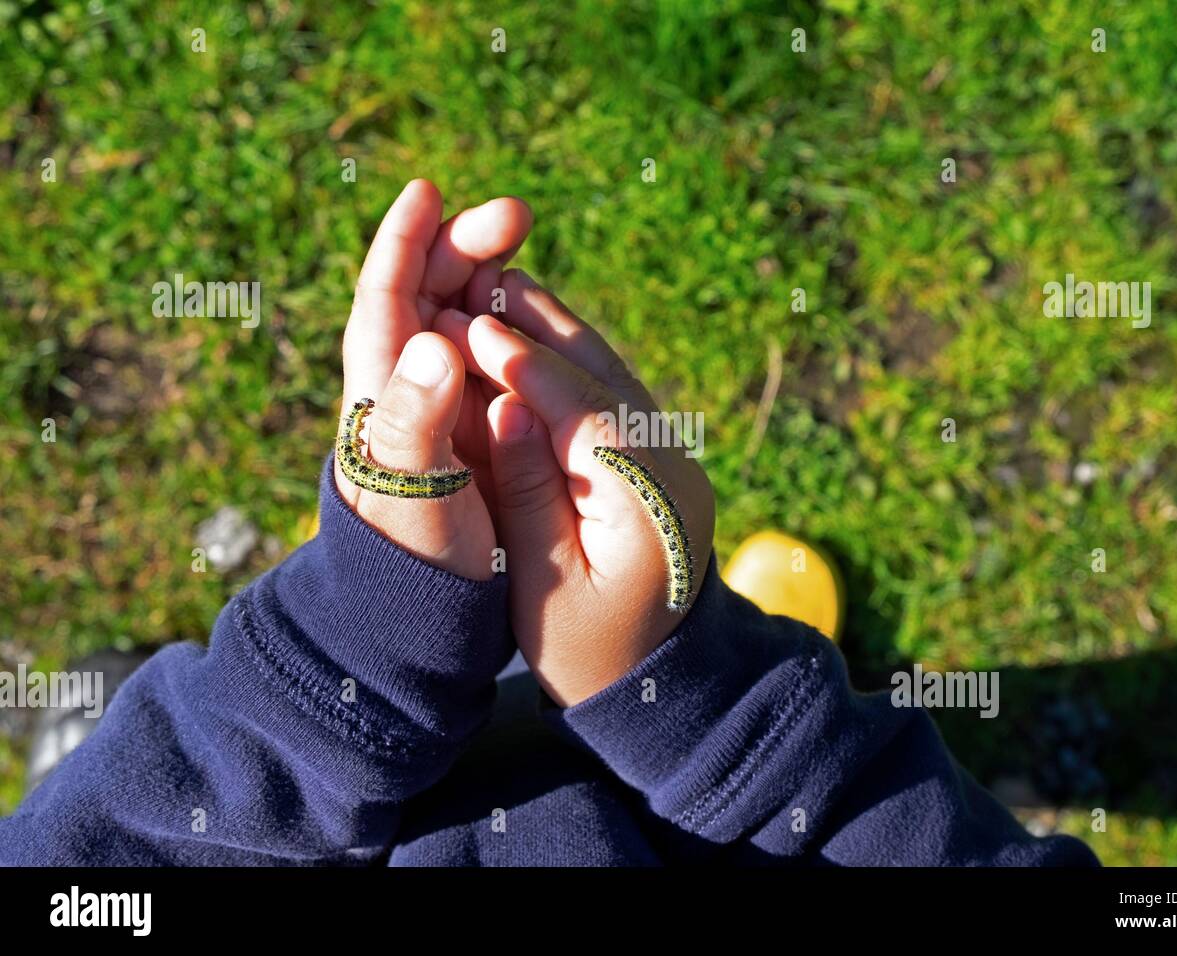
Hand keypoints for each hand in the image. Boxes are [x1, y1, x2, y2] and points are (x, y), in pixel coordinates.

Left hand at [335, 180, 530, 579]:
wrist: (431, 610)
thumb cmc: (417, 555)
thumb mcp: (415, 493)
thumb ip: (416, 421)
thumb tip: (435, 339)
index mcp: (379, 391)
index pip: (384, 295)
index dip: (404, 240)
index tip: (428, 191)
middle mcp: (406, 384)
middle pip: (427, 291)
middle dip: (464, 246)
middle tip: (516, 217)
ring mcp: (443, 401)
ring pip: (461, 314)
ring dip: (491, 275)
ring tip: (525, 251)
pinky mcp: (475, 421)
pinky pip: (492, 352)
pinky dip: (512, 321)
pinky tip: (537, 308)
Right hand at [438, 271, 715, 703]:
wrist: (661, 682)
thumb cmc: (588, 653)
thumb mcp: (542, 585)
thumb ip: (526, 490)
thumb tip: (501, 404)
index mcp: (650, 510)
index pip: (587, 415)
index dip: (527, 367)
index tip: (471, 328)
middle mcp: (674, 473)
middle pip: (607, 381)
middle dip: (544, 330)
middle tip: (482, 281)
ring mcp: (675, 463)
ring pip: (616, 380)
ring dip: (560, 335)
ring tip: (502, 291)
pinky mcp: (662, 463)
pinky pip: (618, 398)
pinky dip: (574, 365)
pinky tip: (532, 340)